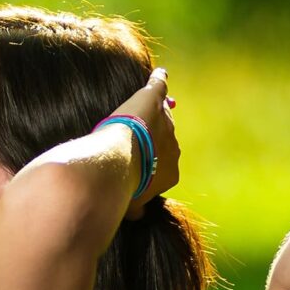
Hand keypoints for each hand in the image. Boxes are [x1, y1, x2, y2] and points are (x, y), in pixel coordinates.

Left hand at [102, 68, 180, 213]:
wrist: (116, 162)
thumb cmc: (121, 186)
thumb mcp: (130, 205)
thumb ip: (135, 208)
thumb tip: (137, 216)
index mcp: (171, 172)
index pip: (164, 167)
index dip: (151, 165)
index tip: (140, 164)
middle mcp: (173, 146)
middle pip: (165, 140)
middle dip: (153, 140)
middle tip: (139, 137)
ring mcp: (164, 122)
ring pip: (162, 116)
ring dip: (153, 114)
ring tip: (147, 107)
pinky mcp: (153, 100)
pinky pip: (159, 86)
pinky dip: (159, 79)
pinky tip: (158, 74)